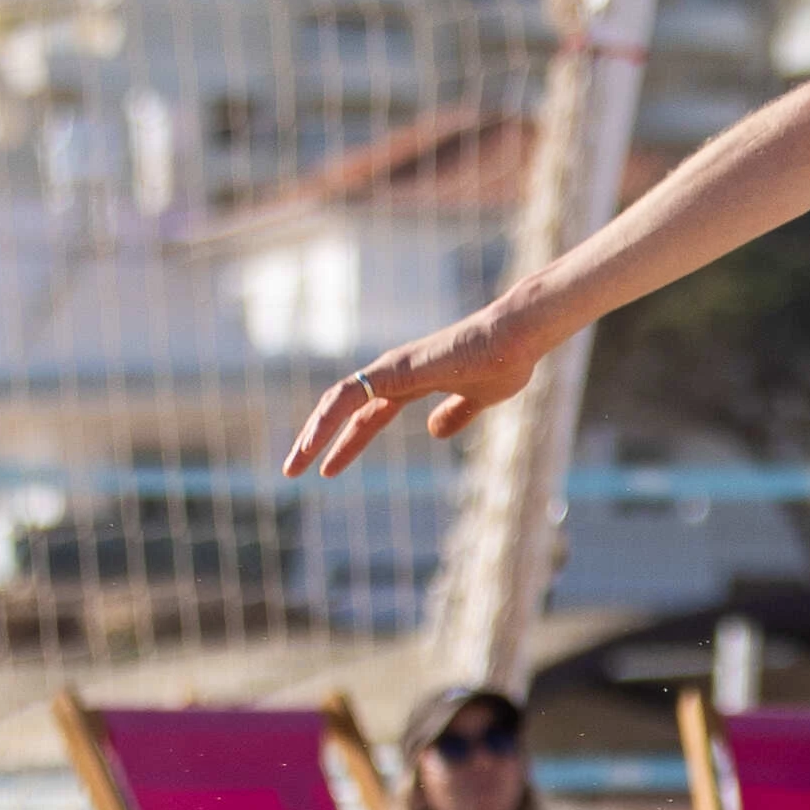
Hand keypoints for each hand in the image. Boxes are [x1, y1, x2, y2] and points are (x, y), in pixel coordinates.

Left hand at [284, 309, 537, 480]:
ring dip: (312, 434)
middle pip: (344, 410)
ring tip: (293, 464)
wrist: (518, 337)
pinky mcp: (394, 369)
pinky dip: (326, 419)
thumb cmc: (504, 361)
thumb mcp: (478, 400)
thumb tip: (435, 432)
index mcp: (411, 383)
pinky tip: (313, 443)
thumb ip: (456, 415)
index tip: (326, 471)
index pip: (367, 416)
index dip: (346, 443)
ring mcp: (392, 369)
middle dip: (317, 440)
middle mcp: (395, 374)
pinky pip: (348, 396)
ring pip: (338, 402)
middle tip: (292, 469)